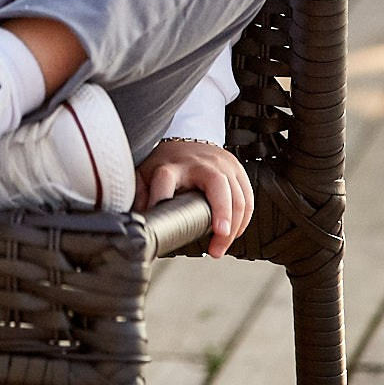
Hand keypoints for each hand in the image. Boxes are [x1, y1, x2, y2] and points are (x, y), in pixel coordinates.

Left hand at [134, 139, 251, 257]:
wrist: (188, 138)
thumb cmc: (168, 162)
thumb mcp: (147, 174)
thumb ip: (139, 195)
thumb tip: (136, 221)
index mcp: (172, 165)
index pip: (165, 179)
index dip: (161, 199)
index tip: (161, 224)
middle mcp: (200, 163)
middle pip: (216, 184)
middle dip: (221, 212)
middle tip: (219, 237)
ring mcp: (222, 164)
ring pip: (237, 193)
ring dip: (234, 224)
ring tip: (221, 246)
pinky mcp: (236, 169)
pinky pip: (247, 196)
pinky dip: (244, 218)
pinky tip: (234, 233)